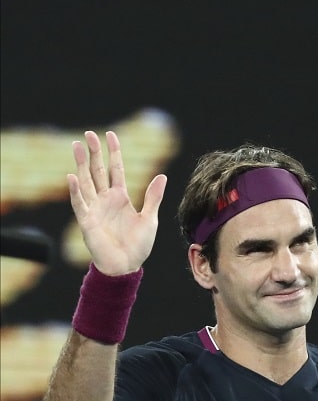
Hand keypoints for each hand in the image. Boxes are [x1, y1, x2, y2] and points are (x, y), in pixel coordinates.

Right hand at [68, 131, 166, 274]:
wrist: (126, 266)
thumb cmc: (138, 245)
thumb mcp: (150, 219)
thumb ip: (153, 197)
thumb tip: (162, 176)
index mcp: (121, 198)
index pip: (116, 170)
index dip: (114, 153)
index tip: (111, 135)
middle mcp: (106, 200)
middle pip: (98, 171)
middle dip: (94, 152)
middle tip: (89, 133)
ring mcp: (95, 209)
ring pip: (86, 182)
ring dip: (81, 164)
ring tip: (77, 146)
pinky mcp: (87, 222)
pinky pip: (79, 204)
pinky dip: (76, 191)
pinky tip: (73, 176)